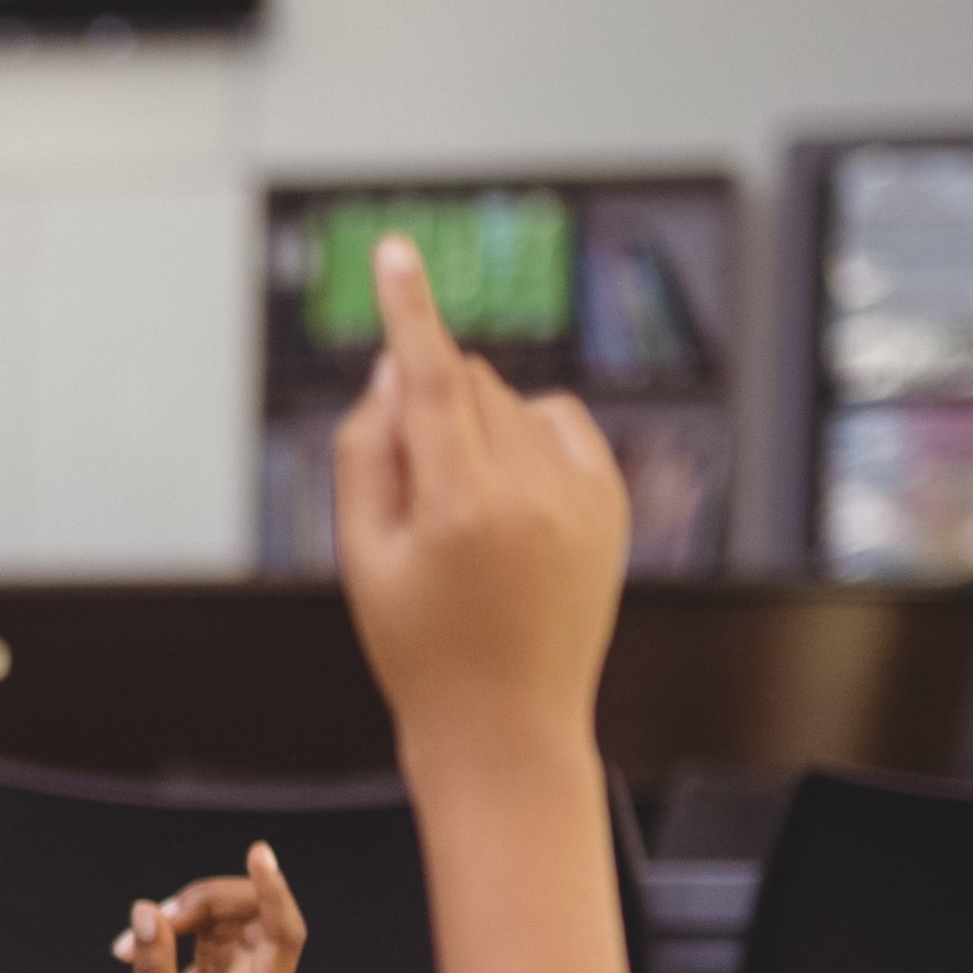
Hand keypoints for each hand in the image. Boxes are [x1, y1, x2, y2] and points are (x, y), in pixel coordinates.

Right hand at [117, 846, 308, 972]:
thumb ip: (152, 967)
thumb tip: (147, 910)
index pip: (283, 932)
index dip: (274, 892)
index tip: (259, 854)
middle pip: (249, 911)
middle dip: (202, 902)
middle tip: (154, 923)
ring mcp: (239, 968)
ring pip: (223, 911)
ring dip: (181, 912)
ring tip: (130, 946)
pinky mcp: (216, 964)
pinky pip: (202, 924)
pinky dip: (170, 925)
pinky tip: (133, 948)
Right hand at [332, 235, 630, 758]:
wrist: (506, 722)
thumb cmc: (419, 646)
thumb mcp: (361, 557)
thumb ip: (368, 452)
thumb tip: (392, 368)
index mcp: (459, 505)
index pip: (428, 377)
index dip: (408, 309)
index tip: (396, 251)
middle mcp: (530, 490)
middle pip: (465, 384)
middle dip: (428, 407)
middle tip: (414, 494)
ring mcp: (581, 494)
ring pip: (510, 401)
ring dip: (476, 427)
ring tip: (465, 518)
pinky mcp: (612, 501)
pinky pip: (561, 423)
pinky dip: (527, 436)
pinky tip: (509, 496)